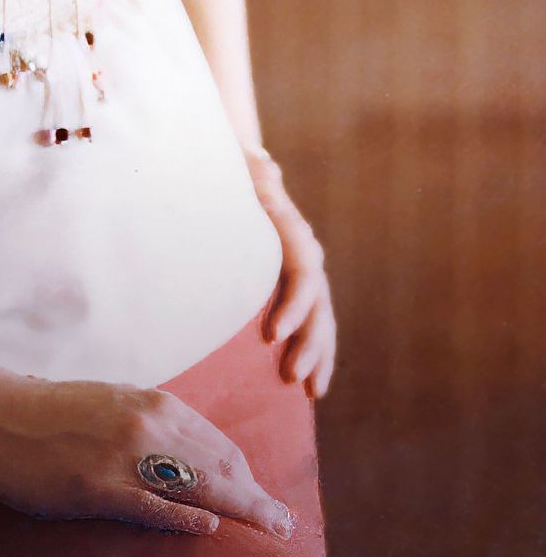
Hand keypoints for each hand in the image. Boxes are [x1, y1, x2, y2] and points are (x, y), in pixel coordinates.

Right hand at [0, 371, 296, 539]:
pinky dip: (188, 516)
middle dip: (256, 494)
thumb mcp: (107, 404)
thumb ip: (146, 424)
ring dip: (243, 507)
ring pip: (201, 483)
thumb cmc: (45, 412)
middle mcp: (145, 423)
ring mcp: (122, 454)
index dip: (245, 473)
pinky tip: (213, 526)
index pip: (216, 442)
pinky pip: (154, 504)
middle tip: (282, 521)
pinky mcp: (97, 485)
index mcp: (148, 402)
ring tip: (272, 527)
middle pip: (220, 463)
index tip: (261, 495)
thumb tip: (181, 451)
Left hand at [245, 148, 337, 398]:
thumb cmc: (233, 169)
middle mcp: (306, 253)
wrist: (239, 166)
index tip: (271, 335)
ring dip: (318, 354)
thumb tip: (262, 165)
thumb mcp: (240, 166)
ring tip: (309, 390)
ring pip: (322, 318)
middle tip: (292, 376)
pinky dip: (315, 352)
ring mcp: (304, 271)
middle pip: (319, 304)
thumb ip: (254, 171)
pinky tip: (309, 385)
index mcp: (294, 230)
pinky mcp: (294, 285)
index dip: (294, 306)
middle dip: (310, 342)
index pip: (304, 273)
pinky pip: (312, 322)